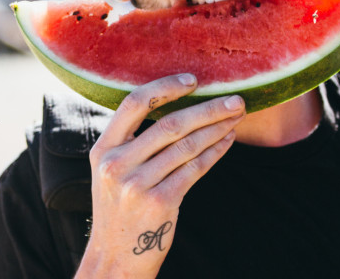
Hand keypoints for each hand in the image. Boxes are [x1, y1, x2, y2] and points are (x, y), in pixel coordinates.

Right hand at [75, 73, 245, 277]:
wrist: (115, 260)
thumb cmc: (119, 211)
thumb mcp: (111, 173)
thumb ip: (130, 143)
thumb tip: (174, 108)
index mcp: (103, 149)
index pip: (133, 104)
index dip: (165, 87)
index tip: (193, 80)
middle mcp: (117, 164)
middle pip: (169, 124)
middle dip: (207, 109)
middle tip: (235, 99)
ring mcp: (137, 185)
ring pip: (186, 146)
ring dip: (216, 129)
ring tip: (236, 118)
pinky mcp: (160, 203)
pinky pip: (194, 170)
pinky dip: (214, 153)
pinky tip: (227, 142)